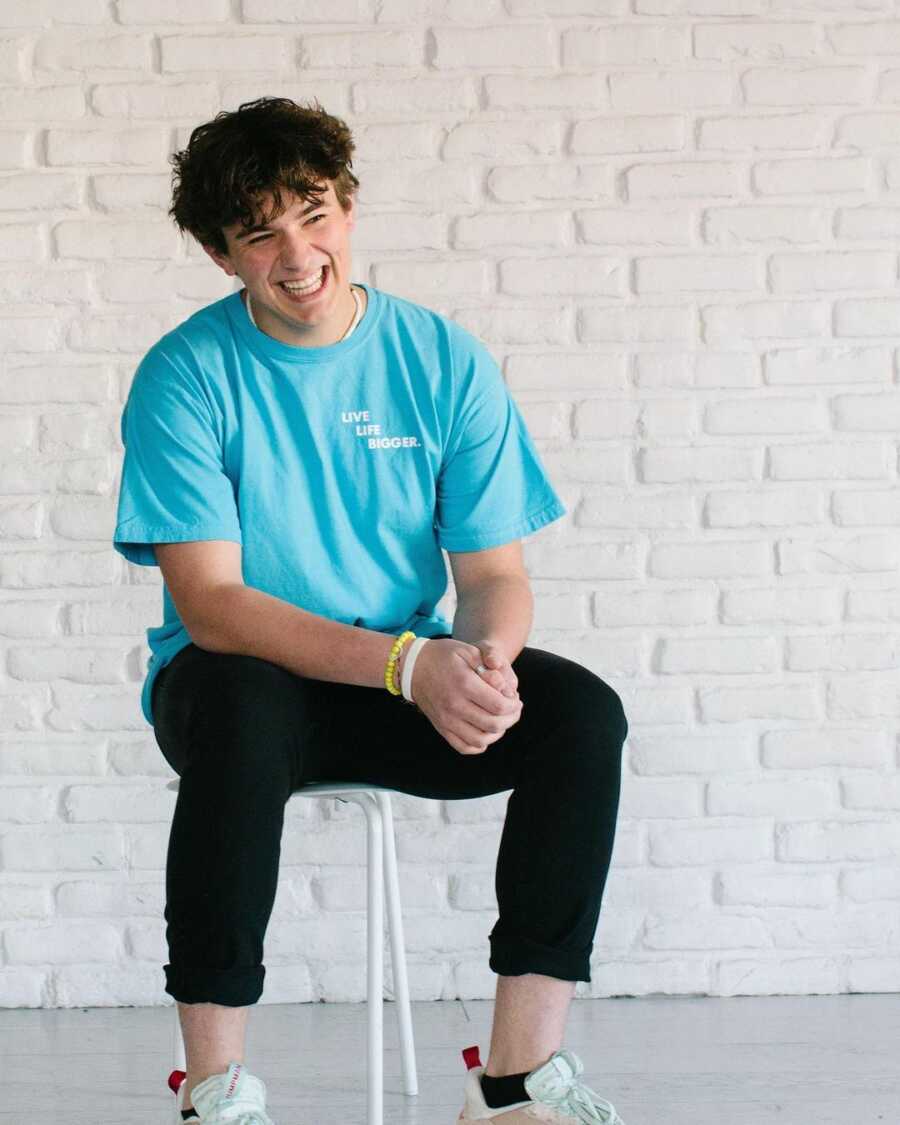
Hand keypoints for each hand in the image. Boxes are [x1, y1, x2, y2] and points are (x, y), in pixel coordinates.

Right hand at [404, 637, 522, 755]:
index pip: (499, 706)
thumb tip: (506, 688)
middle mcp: (454, 705)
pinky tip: (485, 731)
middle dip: (511, 718)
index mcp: (464, 684)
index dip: (513, 704)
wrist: (413, 666)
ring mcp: (446, 720)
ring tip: (501, 720)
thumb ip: (491, 666)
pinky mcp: (441, 728)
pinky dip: (479, 744)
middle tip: (513, 709)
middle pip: (494, 725)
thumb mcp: (469, 650)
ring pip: (481, 740)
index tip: (515, 698)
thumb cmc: (444, 656)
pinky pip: (464, 747)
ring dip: (498, 733)